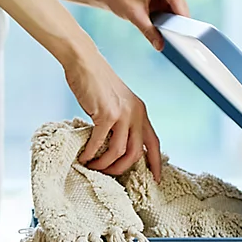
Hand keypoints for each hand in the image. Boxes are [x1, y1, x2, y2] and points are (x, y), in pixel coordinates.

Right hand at [65, 48, 161, 180]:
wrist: (85, 62)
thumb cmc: (97, 82)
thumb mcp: (118, 102)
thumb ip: (122, 120)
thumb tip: (114, 145)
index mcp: (141, 112)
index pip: (154, 143)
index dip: (156, 163)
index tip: (156, 179)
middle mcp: (136, 114)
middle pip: (136, 153)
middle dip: (122, 169)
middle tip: (109, 174)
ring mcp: (123, 114)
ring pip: (119, 151)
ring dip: (105, 164)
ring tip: (93, 167)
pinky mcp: (106, 114)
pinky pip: (100, 142)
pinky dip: (91, 153)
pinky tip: (84, 157)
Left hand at [106, 0, 190, 50]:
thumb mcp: (135, 16)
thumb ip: (149, 31)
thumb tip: (160, 45)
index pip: (177, 0)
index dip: (181, 19)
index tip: (185, 36)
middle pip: (180, 4)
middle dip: (178, 22)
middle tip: (178, 40)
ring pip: (179, 8)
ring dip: (175, 21)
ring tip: (171, 35)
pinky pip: (174, 8)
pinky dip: (171, 19)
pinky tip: (167, 28)